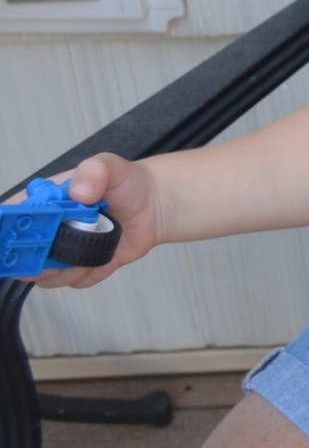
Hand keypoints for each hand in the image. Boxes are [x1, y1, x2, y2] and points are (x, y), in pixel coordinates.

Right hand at [14, 154, 162, 288]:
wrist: (154, 205)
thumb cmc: (127, 183)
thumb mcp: (109, 166)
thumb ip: (94, 171)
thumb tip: (79, 191)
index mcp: (44, 202)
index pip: (11, 218)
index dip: (9, 232)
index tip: (21, 240)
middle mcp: (49, 230)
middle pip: (21, 255)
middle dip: (35, 261)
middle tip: (57, 255)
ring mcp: (64, 251)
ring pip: (46, 276)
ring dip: (67, 269)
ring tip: (91, 250)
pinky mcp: (82, 267)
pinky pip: (74, 282)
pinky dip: (89, 274)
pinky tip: (106, 258)